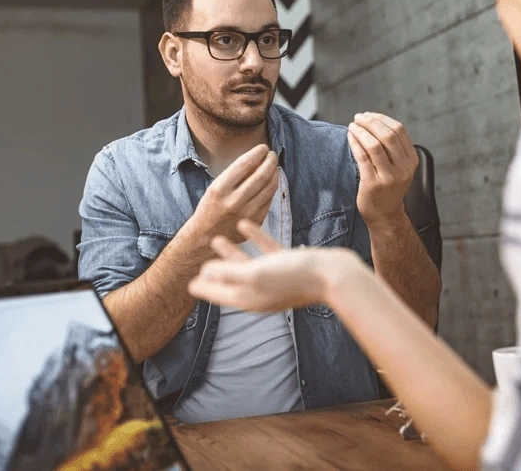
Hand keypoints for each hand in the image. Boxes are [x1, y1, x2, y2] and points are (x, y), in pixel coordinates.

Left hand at [188, 219, 360, 311]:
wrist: (333, 275)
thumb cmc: (294, 276)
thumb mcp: (254, 274)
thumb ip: (227, 273)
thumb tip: (205, 272)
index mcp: (249, 297)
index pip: (218, 294)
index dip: (203, 287)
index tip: (187, 282)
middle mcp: (260, 290)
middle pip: (229, 280)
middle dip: (213, 270)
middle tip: (197, 261)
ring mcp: (275, 277)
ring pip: (246, 264)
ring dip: (231, 251)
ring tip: (218, 239)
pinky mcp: (289, 263)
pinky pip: (266, 250)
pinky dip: (254, 238)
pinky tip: (245, 224)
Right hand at [191, 145, 278, 241]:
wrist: (205, 236)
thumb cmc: (210, 207)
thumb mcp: (215, 187)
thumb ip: (235, 175)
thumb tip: (257, 159)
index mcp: (220, 189)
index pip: (244, 164)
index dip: (256, 153)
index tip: (263, 148)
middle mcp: (234, 201)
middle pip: (260, 175)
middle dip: (270, 162)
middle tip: (272, 155)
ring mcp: (246, 214)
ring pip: (268, 188)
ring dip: (274, 174)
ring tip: (274, 166)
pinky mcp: (255, 222)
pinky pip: (268, 201)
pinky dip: (271, 188)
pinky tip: (271, 182)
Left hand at [348, 112, 417, 227]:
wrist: (385, 215)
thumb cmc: (388, 187)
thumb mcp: (399, 167)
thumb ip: (393, 148)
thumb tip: (374, 121)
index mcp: (411, 160)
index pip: (399, 130)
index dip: (382, 119)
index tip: (369, 115)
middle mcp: (403, 168)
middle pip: (387, 135)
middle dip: (370, 122)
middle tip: (358, 117)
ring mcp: (389, 177)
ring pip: (374, 145)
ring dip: (361, 131)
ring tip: (352, 126)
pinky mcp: (373, 183)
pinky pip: (362, 157)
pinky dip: (355, 143)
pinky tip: (350, 137)